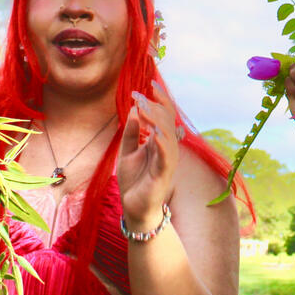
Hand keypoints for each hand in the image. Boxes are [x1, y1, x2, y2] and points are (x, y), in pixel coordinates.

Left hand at [116, 81, 179, 231]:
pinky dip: (161, 140)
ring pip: (168, 133)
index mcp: (160, 142)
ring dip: (156, 118)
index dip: (159, 100)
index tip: (147, 85)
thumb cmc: (134, 182)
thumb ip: (131, 133)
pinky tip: (152, 130)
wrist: (134, 209)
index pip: (165, 116)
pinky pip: (166, 153)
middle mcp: (168, 148)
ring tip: (142, 106)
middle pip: (168, 120)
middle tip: (138, 94)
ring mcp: (168, 160)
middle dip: (154, 105)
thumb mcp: (127, 152)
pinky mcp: (164, 173)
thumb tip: (132, 109)